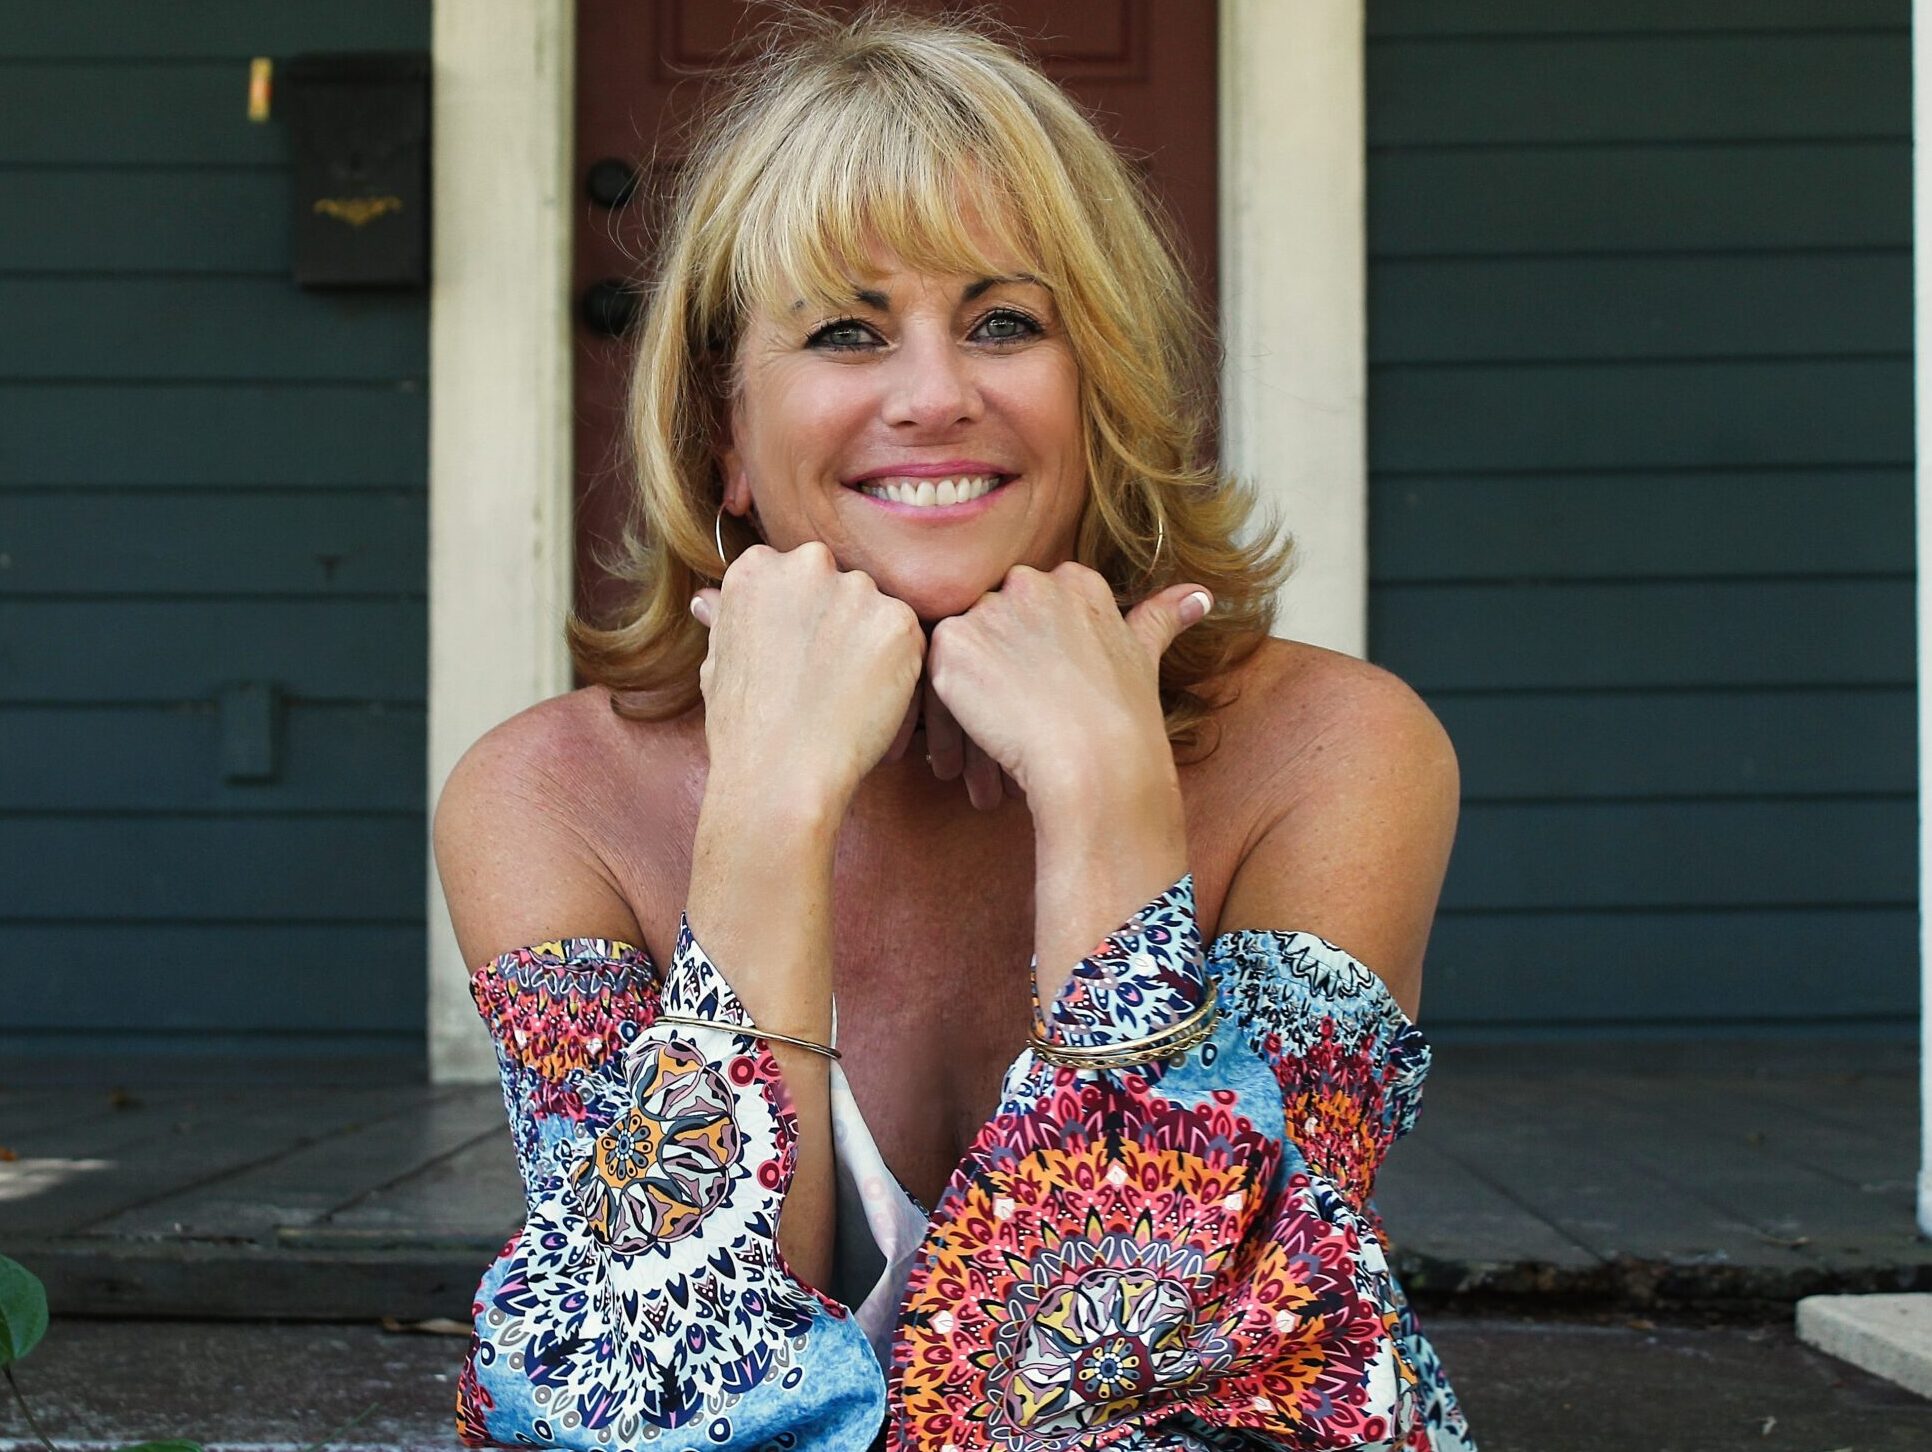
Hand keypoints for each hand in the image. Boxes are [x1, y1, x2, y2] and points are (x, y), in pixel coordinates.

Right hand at [690, 542, 924, 812]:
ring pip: (875, 612)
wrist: (782, 771)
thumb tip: (707, 599)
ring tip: (847, 696)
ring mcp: (857, 590)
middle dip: (839, 626)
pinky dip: (899, 670)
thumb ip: (725, 619)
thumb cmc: (743, 726)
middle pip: (840, 587)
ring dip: (871, 646)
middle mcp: (807, 564)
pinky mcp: (898, 622)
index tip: (797, 656)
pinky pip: (906, 639)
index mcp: (758, 567)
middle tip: (827, 679)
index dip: (802, 621)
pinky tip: (871, 703)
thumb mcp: (717, 662)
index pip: (795, 576)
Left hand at [924, 564, 1212, 806]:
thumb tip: (1201, 595)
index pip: (1035, 612)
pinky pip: (935, 680)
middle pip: (996, 629)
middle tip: (1007, 735)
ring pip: (965, 657)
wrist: (1097, 760)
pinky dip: (944, 724)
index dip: (1034, 662)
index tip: (1042, 700)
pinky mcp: (952, 645)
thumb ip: (1162, 616)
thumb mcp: (1145, 655)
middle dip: (999, 680)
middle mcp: (1029, 582)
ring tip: (981, 762)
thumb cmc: (1125, 718)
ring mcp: (988, 611)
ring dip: (968, 706)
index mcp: (1074, 581)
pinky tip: (960, 763)